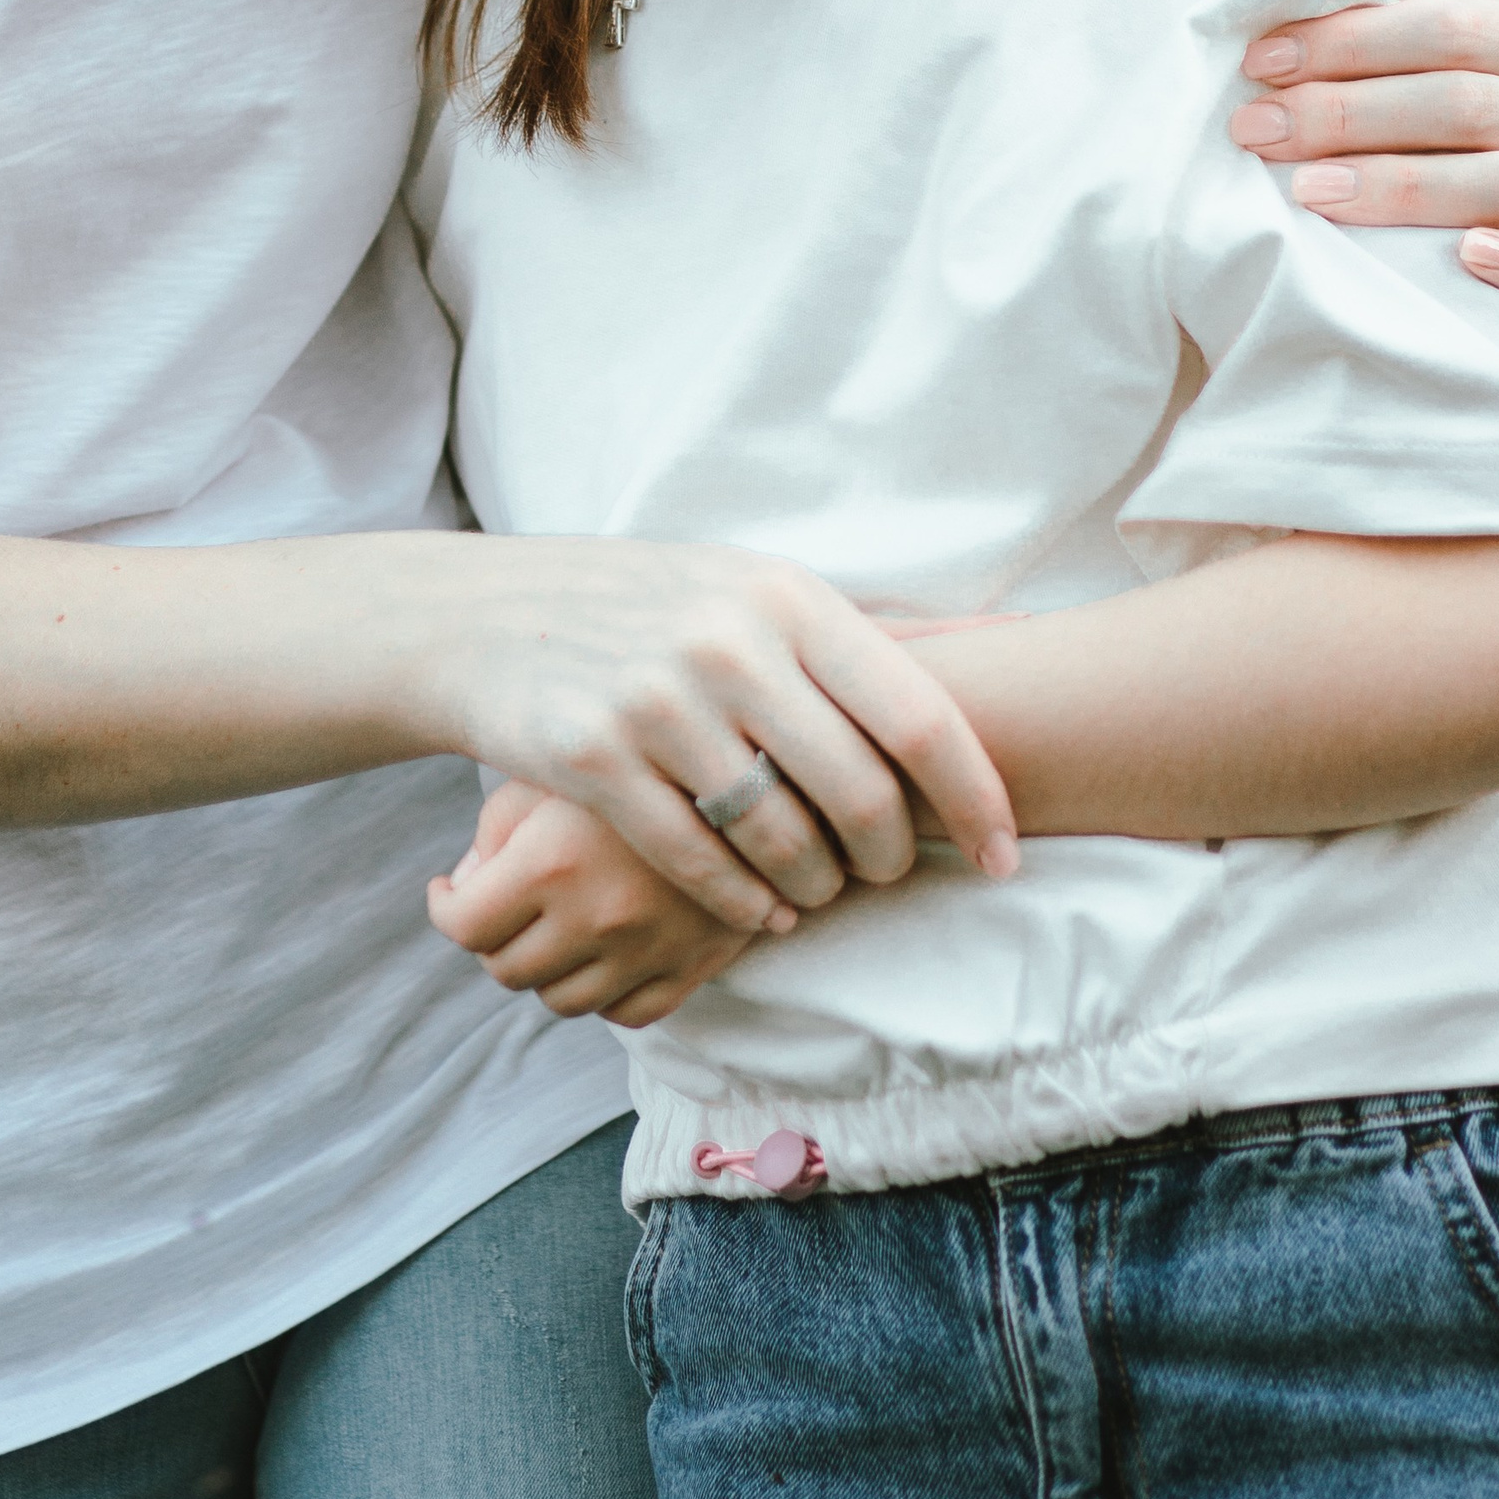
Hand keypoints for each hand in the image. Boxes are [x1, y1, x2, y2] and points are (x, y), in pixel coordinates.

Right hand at [425, 534, 1019, 936]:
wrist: (490, 614)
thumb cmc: (654, 606)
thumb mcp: (756, 587)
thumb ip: (863, 631)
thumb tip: (1006, 642)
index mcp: (786, 596)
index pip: (918, 717)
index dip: (977, 799)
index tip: (1008, 857)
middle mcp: (728, 642)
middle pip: (860, 793)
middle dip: (891, 858)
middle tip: (886, 876)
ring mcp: (656, 701)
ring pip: (783, 841)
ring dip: (817, 890)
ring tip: (819, 893)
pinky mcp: (592, 761)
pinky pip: (700, 866)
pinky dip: (744, 906)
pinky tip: (759, 911)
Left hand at [428, 780, 758, 1026]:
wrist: (757, 761)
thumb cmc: (638, 748)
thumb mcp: (554, 763)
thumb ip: (496, 826)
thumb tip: (469, 884)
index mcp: (551, 863)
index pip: (465, 926)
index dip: (444, 908)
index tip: (448, 891)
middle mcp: (596, 919)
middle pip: (508, 971)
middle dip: (492, 940)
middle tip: (501, 905)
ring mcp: (647, 951)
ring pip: (563, 1001)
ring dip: (546, 969)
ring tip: (551, 926)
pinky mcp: (691, 968)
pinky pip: (627, 1013)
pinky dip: (604, 993)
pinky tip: (602, 951)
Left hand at [1227, 0, 1498, 317]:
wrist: (1478, 200)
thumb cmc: (1429, 87)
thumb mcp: (1430, 8)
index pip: (1449, 28)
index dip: (1350, 41)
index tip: (1260, 62)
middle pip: (1462, 106)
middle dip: (1346, 115)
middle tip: (1255, 131)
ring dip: (1400, 189)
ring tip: (1307, 193)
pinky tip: (1464, 258)